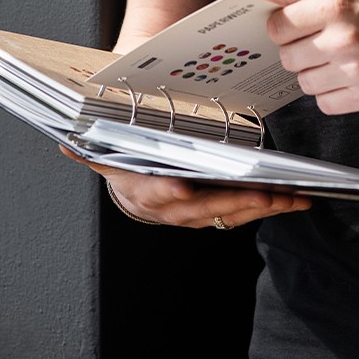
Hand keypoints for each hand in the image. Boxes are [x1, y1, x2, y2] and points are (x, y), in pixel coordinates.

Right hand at [58, 147, 311, 227]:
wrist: (134, 184)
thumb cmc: (127, 155)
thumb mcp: (108, 146)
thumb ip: (91, 144)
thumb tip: (65, 143)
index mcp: (141, 189)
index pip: (154, 191)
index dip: (168, 192)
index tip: (184, 188)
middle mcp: (169, 208)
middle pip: (204, 208)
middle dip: (236, 202)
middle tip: (265, 193)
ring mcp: (194, 214)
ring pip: (229, 215)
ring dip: (262, 207)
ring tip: (293, 195)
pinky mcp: (215, 213)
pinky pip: (243, 212)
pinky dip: (268, 207)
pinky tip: (294, 199)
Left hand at [263, 0, 358, 114]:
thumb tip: (256, 2)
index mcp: (336, 7)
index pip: (278, 28)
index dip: (282, 28)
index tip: (294, 26)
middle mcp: (345, 40)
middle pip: (288, 58)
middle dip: (298, 50)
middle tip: (320, 40)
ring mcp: (357, 71)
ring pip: (304, 84)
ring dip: (314, 72)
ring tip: (338, 56)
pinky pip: (325, 104)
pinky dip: (330, 92)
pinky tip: (347, 74)